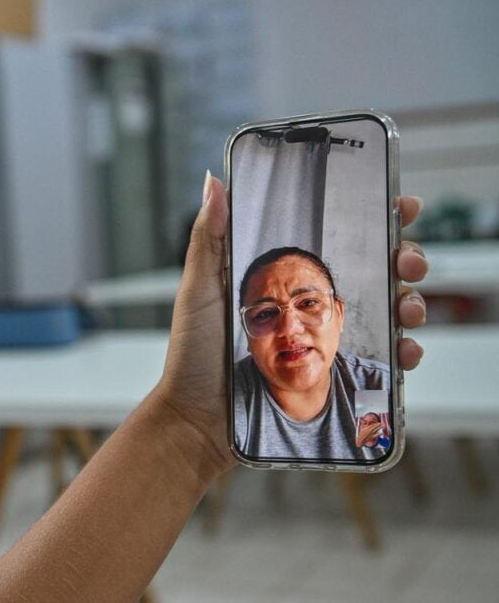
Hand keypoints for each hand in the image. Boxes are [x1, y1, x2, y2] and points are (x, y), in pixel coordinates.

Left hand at [155, 173, 429, 474]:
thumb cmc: (193, 355)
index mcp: (283, 274)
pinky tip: (404, 351)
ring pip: (386, 309)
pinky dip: (403, 352)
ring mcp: (324, 336)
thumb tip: (214, 182)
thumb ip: (208, 238)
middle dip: (403, 258)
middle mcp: (309, 301)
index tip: (399, 206)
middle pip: (373, 269)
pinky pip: (380, 359)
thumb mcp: (199, 290)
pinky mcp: (331, 372)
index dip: (373, 218)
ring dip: (410, 303)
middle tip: (407, 261)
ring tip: (407, 308)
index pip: (335, 236)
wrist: (198, 420)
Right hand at [356, 414, 383, 447]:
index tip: (378, 423)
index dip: (376, 424)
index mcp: (367, 428)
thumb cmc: (361, 434)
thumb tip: (365, 421)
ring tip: (382, 426)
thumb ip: (364, 424)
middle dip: (378, 425)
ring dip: (379, 427)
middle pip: (374, 427)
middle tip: (380, 423)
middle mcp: (369, 430)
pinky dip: (379, 434)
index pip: (372, 425)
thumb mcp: (362, 428)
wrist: (361, 440)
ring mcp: (371, 433)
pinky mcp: (372, 437)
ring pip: (376, 430)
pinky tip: (381, 432)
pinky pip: (376, 435)